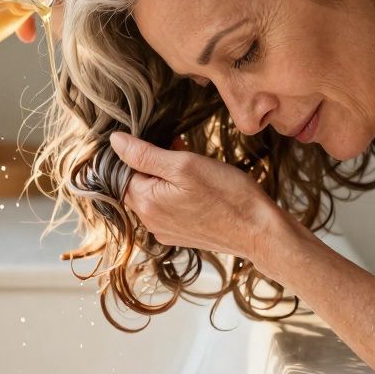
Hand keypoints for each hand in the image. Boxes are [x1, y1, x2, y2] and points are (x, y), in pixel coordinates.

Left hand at [108, 131, 278, 262]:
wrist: (259, 231)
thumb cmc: (226, 195)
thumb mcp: (184, 165)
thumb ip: (145, 154)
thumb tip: (114, 142)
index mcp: (145, 204)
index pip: (120, 171)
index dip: (136, 151)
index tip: (156, 139)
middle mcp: (150, 221)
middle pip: (136, 184)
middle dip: (151, 163)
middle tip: (175, 146)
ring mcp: (165, 230)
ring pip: (153, 194)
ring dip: (164, 176)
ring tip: (189, 162)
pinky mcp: (182, 234)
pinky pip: (168, 208)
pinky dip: (175, 191)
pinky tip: (196, 183)